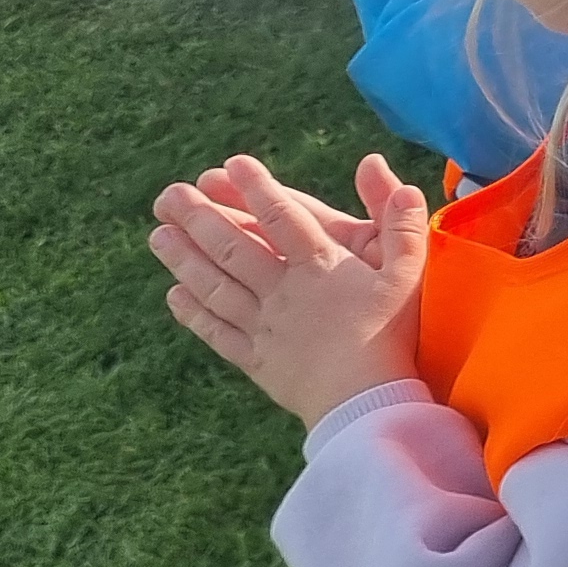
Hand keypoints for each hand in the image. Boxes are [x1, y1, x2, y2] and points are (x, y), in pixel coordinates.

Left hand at [150, 152, 430, 425]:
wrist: (367, 402)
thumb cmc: (393, 335)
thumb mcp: (409, 276)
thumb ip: (403, 225)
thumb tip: (395, 179)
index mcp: (320, 266)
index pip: (282, 216)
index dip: (256, 187)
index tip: (231, 164)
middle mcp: (283, 291)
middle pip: (234, 248)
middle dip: (199, 218)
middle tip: (168, 195)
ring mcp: (265, 326)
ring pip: (216, 286)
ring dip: (184, 260)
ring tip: (158, 235)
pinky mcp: (257, 360)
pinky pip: (217, 331)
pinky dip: (193, 313)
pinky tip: (175, 296)